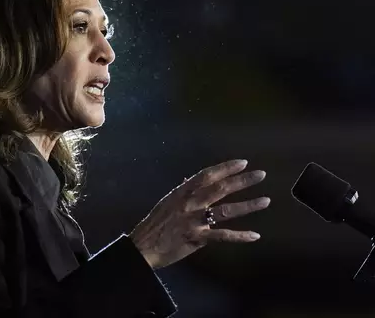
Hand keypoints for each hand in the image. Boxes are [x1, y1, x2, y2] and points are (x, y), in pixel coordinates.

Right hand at [128, 159, 268, 268]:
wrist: (143, 246)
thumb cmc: (155, 224)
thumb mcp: (167, 202)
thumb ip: (183, 192)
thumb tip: (192, 179)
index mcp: (182, 192)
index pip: (207, 175)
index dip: (226, 168)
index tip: (243, 163)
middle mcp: (189, 203)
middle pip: (220, 188)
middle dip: (242, 181)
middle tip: (260, 175)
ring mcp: (193, 220)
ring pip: (225, 210)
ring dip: (247, 205)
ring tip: (265, 201)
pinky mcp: (196, 238)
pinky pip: (222, 236)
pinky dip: (240, 236)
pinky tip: (254, 235)